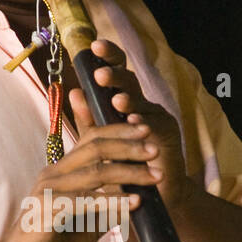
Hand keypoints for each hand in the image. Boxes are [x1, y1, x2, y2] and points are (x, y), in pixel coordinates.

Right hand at [0, 114, 159, 241]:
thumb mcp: (87, 224)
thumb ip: (107, 209)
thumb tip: (137, 200)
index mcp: (61, 172)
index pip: (91, 139)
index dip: (119, 131)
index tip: (145, 131)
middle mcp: (54, 174)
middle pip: (95, 147)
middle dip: (129, 146)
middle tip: (155, 150)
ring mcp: (49, 190)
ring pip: (95, 172)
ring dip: (129, 173)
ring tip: (154, 176)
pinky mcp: (47, 210)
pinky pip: (86, 201)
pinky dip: (113, 201)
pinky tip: (134, 203)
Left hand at [70, 39, 190, 212]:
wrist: (150, 194)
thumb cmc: (124, 165)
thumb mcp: (102, 140)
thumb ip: (89, 118)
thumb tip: (73, 91)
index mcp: (125, 101)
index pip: (116, 73)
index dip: (108, 58)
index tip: (93, 47)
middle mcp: (142, 104)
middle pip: (130, 80)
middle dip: (115, 75)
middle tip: (100, 74)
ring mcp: (157, 116)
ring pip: (143, 102)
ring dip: (130, 101)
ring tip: (117, 101)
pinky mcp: (168, 134)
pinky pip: (156, 126)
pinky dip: (146, 124)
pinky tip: (136, 123)